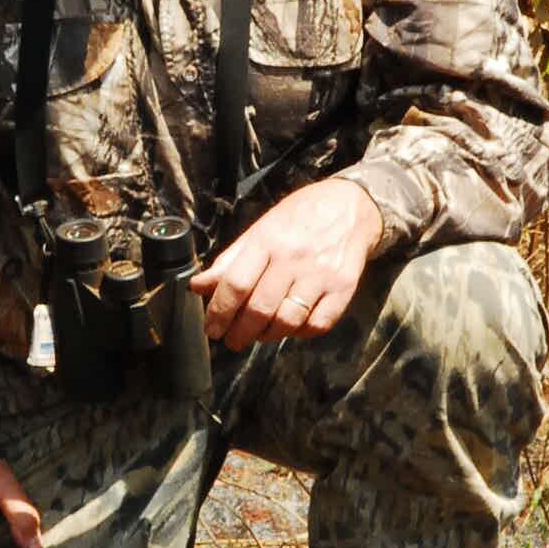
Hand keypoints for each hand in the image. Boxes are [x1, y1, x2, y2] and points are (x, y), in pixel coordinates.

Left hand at [189, 178, 382, 351]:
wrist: (351, 206)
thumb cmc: (299, 218)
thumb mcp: (260, 230)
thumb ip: (229, 261)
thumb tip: (197, 287)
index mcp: (268, 241)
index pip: (236, 284)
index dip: (219, 312)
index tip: (212, 328)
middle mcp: (294, 259)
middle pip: (260, 308)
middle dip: (240, 333)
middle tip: (232, 341)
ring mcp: (321, 275)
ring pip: (288, 321)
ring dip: (268, 335)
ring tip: (260, 334)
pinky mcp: (344, 289)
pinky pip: (318, 325)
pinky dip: (301, 333)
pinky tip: (292, 327)